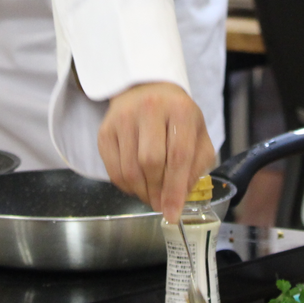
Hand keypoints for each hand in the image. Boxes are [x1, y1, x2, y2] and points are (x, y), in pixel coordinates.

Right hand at [98, 82, 214, 222]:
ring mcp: (124, 118)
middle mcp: (150, 109)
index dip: (175, 189)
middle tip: (161, 206)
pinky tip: (137, 186)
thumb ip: (196, 165)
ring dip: (141, 192)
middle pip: (150, 162)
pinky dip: (125, 186)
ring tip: (151, 197)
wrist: (147, 89)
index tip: (173, 213)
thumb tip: (181, 197)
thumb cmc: (177, 117)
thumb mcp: (197, 134)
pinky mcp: (106, 129)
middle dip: (157, 192)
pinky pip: (113, 169)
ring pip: (129, 169)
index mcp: (180, 110)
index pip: (178, 155)